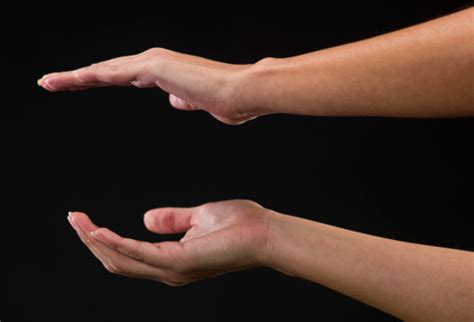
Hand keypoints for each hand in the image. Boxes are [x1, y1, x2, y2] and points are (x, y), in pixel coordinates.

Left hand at [38, 48, 264, 124]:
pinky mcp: (156, 67)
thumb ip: (185, 100)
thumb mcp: (200, 104)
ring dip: (76, 76)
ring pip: (105, 69)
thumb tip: (176, 100)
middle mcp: (155, 63)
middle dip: (78, 77)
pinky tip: (74, 79)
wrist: (243, 92)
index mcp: (164, 72)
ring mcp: (154, 63)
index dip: (99, 80)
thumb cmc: (229, 101)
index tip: (82, 85)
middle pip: (108, 70)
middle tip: (52, 83)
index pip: (122, 76)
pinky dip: (92, 76)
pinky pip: (116, 73)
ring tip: (50, 83)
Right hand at [67, 200, 272, 285]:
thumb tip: (145, 219)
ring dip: (97, 242)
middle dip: (92, 242)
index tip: (85, 221)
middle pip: (118, 261)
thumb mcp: (198, 218)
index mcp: (171, 261)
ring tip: (79, 222)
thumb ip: (173, 221)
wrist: (266, 232)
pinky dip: (117, 244)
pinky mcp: (180, 262)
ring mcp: (173, 270)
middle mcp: (168, 271)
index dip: (103, 241)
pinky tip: (100, 231)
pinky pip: (140, 254)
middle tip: (74, 219)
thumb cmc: (239, 226)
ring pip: (122, 261)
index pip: (127, 255)